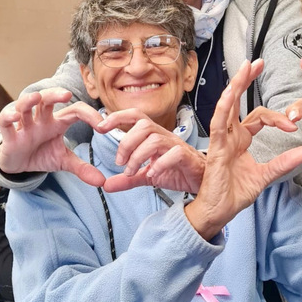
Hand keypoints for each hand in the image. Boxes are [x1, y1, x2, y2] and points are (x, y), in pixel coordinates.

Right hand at [0, 87, 106, 187]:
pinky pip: (5, 123)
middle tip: (66, 94)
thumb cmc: (41, 155)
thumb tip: (103, 182)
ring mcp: (24, 126)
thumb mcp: (63, 161)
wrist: (18, 165)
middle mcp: (40, 120)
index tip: (103, 127)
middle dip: (55, 94)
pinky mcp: (9, 136)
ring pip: (24, 105)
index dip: (90, 115)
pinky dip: (8, 117)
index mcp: (57, 123)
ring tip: (36, 98)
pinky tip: (15, 117)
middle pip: (46, 99)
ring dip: (28, 100)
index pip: (75, 111)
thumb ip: (82, 168)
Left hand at [93, 107, 208, 194]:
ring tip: (131, 171)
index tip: (99, 128)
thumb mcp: (147, 176)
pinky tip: (151, 174)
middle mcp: (165, 136)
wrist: (202, 182)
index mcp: (154, 135)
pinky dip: (159, 164)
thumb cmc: (177, 172)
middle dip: (127, 142)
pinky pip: (174, 153)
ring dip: (138, 155)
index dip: (117, 117)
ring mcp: (177, 145)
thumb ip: (128, 178)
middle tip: (119, 163)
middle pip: (143, 125)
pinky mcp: (188, 157)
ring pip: (155, 139)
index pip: (135, 116)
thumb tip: (106, 185)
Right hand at [184, 59, 301, 240]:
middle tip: (257, 61)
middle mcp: (230, 133)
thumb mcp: (265, 177)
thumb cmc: (235, 193)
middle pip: (237, 100)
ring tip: (246, 67)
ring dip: (236, 85)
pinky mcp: (215, 146)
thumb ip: (282, 163)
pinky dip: (224, 107)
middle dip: (246, 79)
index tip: (294, 127)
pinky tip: (230, 94)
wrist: (219, 211)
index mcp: (241, 138)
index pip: (259, 117)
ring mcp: (221, 137)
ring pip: (227, 104)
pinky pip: (218, 122)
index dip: (278, 118)